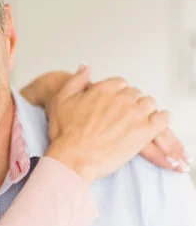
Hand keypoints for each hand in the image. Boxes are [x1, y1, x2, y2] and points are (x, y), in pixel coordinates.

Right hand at [45, 65, 170, 182]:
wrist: (75, 157)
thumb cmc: (66, 132)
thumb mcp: (62, 99)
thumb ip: (76, 80)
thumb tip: (86, 68)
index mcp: (104, 89)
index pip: (120, 83)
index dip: (118, 93)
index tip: (114, 103)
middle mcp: (122, 98)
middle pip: (135, 93)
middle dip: (130, 102)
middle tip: (123, 116)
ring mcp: (135, 114)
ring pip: (149, 104)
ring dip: (145, 110)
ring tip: (137, 121)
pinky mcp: (145, 131)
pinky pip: (163, 119)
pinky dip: (161, 120)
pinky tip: (155, 124)